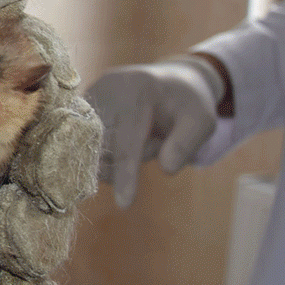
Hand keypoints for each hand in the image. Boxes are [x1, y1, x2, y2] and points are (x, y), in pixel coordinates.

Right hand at [85, 55, 223, 207]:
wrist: (171, 80)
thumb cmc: (187, 104)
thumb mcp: (203, 121)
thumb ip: (187, 144)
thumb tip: (166, 169)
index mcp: (138, 90)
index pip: (128, 141)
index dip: (126, 174)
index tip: (125, 203)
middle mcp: (107, 89)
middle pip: (105, 148)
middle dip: (128, 162)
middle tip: (155, 142)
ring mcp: (90, 95)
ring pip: (92, 149)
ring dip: (117, 158)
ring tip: (143, 137)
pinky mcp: (82, 106)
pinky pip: (85, 143)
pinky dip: (106, 153)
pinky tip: (126, 141)